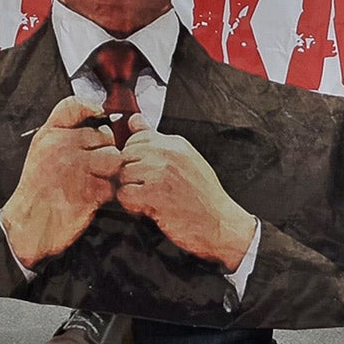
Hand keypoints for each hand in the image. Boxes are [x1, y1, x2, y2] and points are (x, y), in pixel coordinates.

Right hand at [0, 95, 123, 267]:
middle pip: (105, 135)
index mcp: (50, 135)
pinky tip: (93, 196)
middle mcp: (63, 148)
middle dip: (104, 148)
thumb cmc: (37, 187)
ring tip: (96, 179)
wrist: (28, 225)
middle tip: (94, 164)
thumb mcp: (41, 148)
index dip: (92, 109)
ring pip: (114, 158)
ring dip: (110, 171)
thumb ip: (63, 126)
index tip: (100, 117)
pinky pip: (112, 184)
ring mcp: (76, 169)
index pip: (76, 106)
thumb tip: (96, 111)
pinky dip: (107, 192)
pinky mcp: (88, 193)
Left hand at [115, 113, 256, 270]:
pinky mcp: (155, 195)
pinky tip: (146, 208)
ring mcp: (161, 172)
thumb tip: (134, 120)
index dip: (135, 158)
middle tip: (144, 188)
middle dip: (129, 173)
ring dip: (130, 190)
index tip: (144, 172)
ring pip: (122, 174)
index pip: (136, 138)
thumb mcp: (185, 160)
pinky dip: (131, 205)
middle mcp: (168, 153)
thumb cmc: (204, 197)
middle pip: (125, 155)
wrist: (220, 224)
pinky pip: (124, 194)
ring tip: (147, 199)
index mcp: (175, 143)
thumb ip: (156, 140)